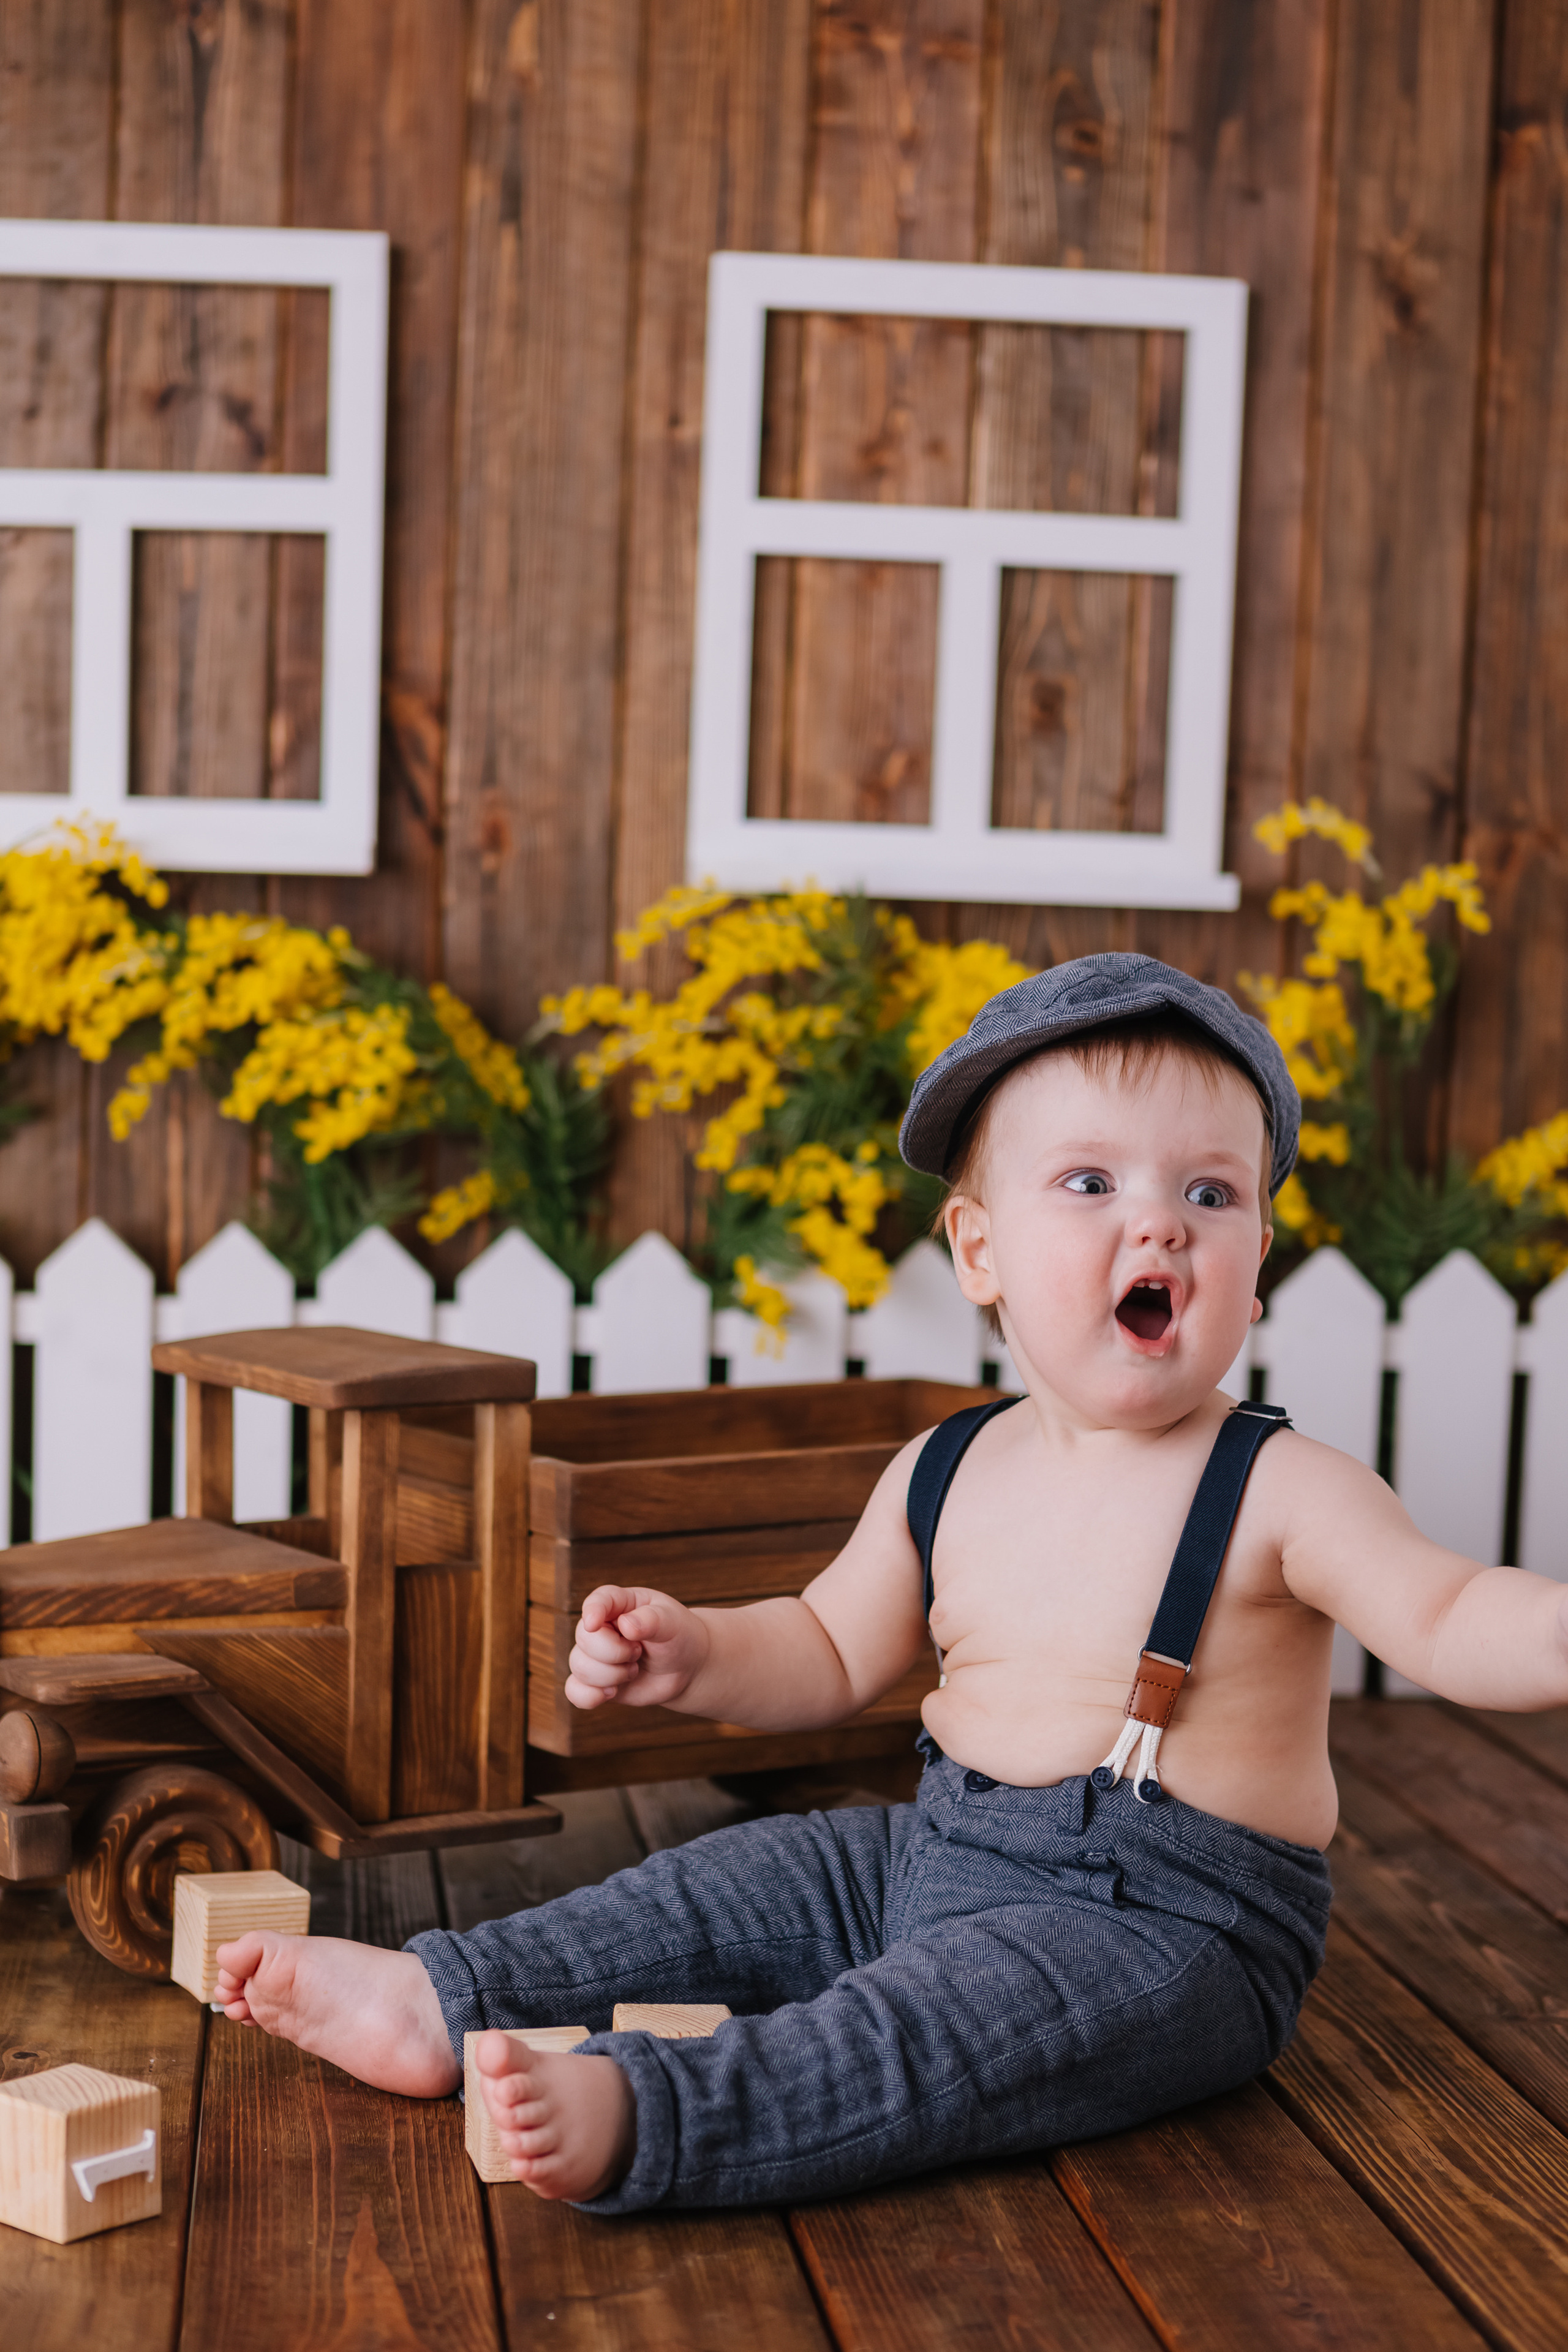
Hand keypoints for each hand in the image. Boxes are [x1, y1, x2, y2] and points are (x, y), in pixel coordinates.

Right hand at [565, 1585, 708, 1711]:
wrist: (686, 1669)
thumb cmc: (679, 1637)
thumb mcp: (672, 1623)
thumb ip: (651, 1621)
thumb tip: (626, 1625)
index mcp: (621, 1603)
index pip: (599, 1600)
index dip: (592, 1610)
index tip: (593, 1624)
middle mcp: (602, 1627)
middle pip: (585, 1638)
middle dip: (614, 1653)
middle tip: (639, 1653)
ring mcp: (596, 1655)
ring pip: (579, 1666)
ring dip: (611, 1675)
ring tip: (634, 1670)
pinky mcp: (596, 1681)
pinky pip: (575, 1690)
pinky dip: (588, 1696)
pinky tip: (611, 1694)